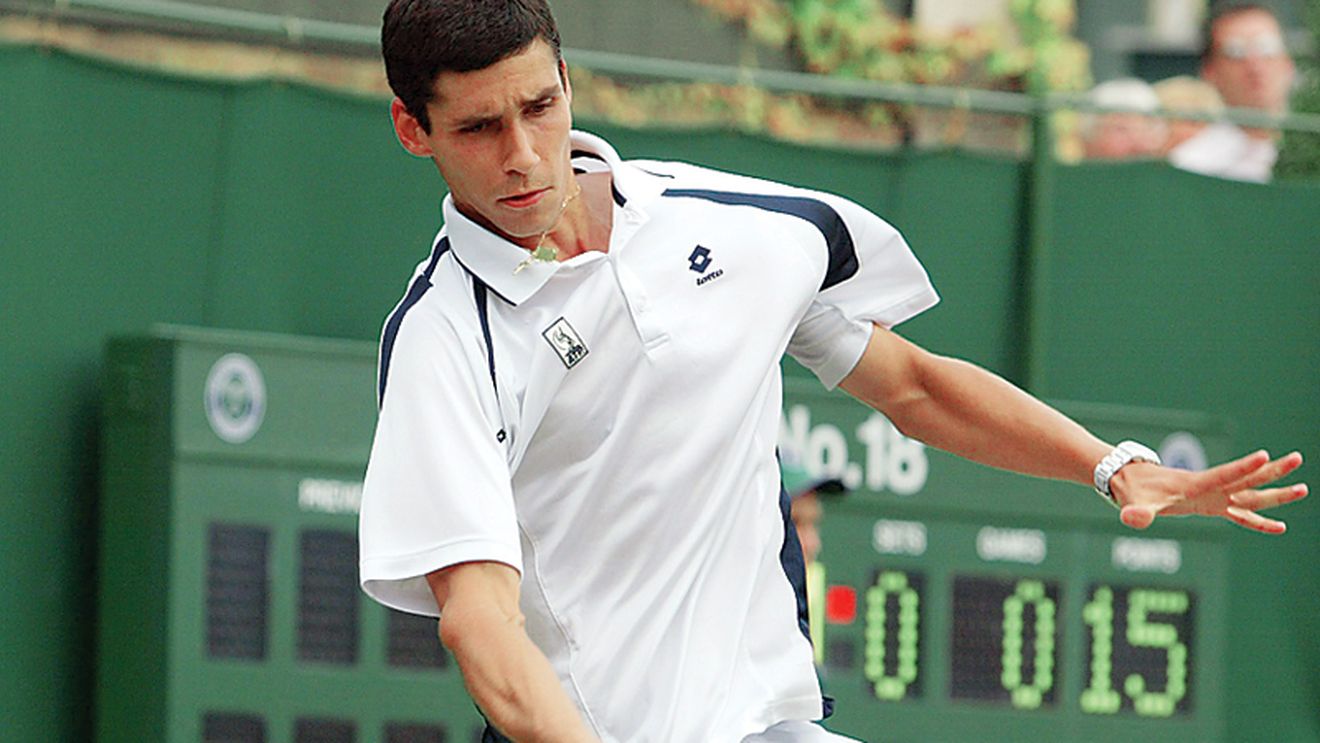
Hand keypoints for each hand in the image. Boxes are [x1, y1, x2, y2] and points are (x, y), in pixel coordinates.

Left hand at [1110, 450, 1307, 533]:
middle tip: (1298, 458)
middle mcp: (1209, 488)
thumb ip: (1136, 513)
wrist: (1131, 482)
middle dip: (1272, 471)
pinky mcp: (1212, 506)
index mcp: (1194, 484)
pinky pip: (1241, 514)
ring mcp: (1213, 497)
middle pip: (1247, 479)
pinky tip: (1280, 527)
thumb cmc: (1133, 491)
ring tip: (1303, 487)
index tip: (1265, 455)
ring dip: (1275, 492)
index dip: (1243, 467)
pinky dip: (1259, 521)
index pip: (1223, 474)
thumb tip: (1131, 519)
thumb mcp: (1134, 503)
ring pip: (1250, 494)